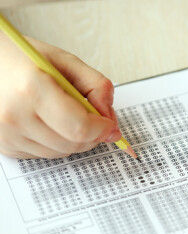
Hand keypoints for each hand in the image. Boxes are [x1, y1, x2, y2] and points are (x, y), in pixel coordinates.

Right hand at [0, 33, 120, 158]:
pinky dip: (56, 142)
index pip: (79, 127)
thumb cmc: (22, 58)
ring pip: (60, 152)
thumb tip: (109, 115)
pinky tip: (49, 122)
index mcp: (32, 90)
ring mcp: (6, 134)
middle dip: (93, 135)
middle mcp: (15, 116)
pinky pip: (44, 154)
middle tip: (95, 118)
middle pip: (72, 144)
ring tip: (66, 114)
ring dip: (74, 139)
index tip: (111, 125)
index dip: (102, 129)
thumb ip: (95, 85)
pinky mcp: (4, 145)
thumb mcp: (64, 61)